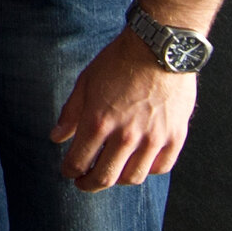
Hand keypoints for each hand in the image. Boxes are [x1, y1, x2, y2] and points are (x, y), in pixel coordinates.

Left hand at [51, 30, 197, 190]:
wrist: (158, 46)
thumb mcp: (86, 82)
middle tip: (85, 182)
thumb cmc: (120, 61)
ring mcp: (152, 138)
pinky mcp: (175, 136)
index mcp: (98, 122)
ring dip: (118, 179)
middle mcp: (125, 136)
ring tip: (113, 172)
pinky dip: (148, 170)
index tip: (69, 171)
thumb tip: (56, 138)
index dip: (70, 171)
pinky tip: (139, 162)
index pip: (78, 162)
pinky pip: (161, 167)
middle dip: (89, 184)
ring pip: (133, 177)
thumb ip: (71, 113)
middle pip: (104, 178)